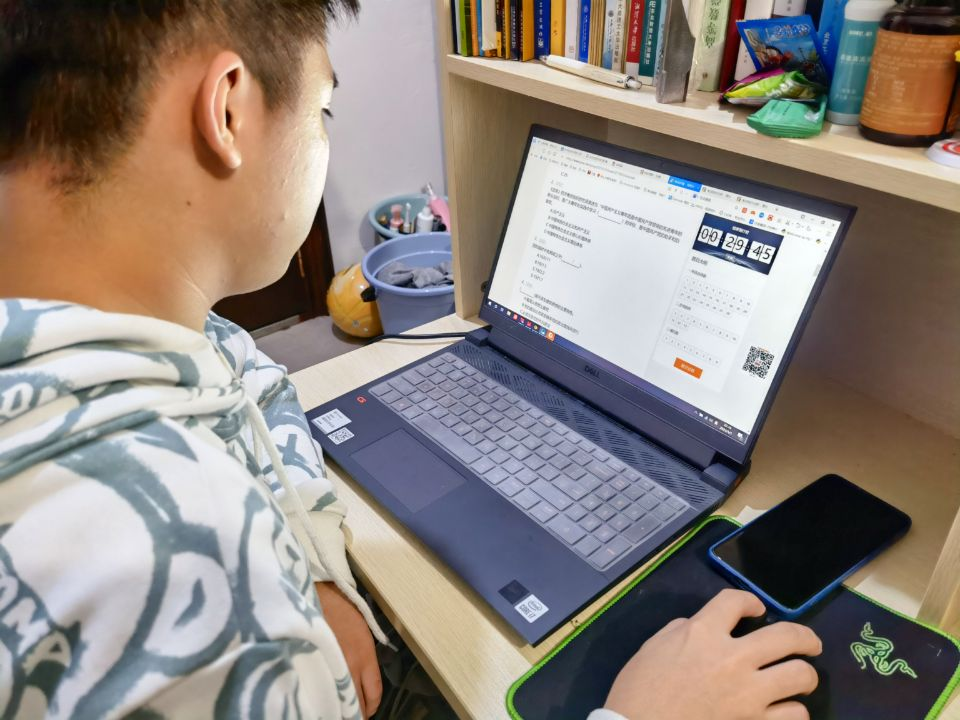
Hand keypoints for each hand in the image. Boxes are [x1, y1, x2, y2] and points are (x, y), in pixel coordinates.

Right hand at [314, 582, 381, 717]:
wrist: (315, 594)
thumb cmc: (340, 609)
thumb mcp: (362, 632)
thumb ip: (364, 659)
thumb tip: (362, 683)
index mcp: (365, 655)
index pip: (374, 694)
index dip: (371, 707)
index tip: (368, 711)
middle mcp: (350, 665)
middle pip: (357, 704)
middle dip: (356, 712)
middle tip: (351, 712)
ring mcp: (330, 667)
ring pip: (340, 703)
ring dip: (340, 709)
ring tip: (337, 709)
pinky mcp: (312, 665)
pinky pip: (322, 693)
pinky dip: (324, 701)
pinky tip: (323, 701)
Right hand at [604, 589, 821, 719]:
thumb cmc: (639, 690)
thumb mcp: (654, 647)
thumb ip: (683, 631)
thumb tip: (701, 628)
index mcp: (702, 632)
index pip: (737, 601)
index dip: (751, 601)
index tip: (756, 609)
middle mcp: (733, 658)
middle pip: (787, 636)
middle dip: (804, 637)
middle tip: (808, 643)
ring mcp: (748, 694)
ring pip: (801, 675)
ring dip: (803, 675)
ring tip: (798, 679)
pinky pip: (794, 715)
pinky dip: (793, 711)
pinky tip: (784, 710)